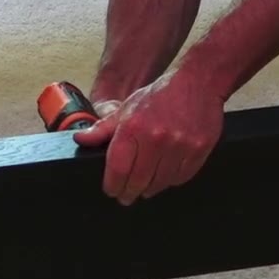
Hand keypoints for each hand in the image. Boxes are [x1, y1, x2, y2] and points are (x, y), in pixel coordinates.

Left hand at [75, 71, 223, 203]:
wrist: (198, 82)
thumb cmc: (160, 95)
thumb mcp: (128, 108)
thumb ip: (104, 128)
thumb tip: (80, 139)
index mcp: (134, 127)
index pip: (118, 169)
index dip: (112, 186)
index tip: (111, 191)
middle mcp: (156, 138)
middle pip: (138, 182)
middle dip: (129, 193)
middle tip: (126, 196)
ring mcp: (180, 146)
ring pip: (160, 183)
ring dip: (150, 188)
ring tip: (146, 186)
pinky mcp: (199, 150)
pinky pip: (180, 178)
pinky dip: (171, 180)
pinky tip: (166, 174)